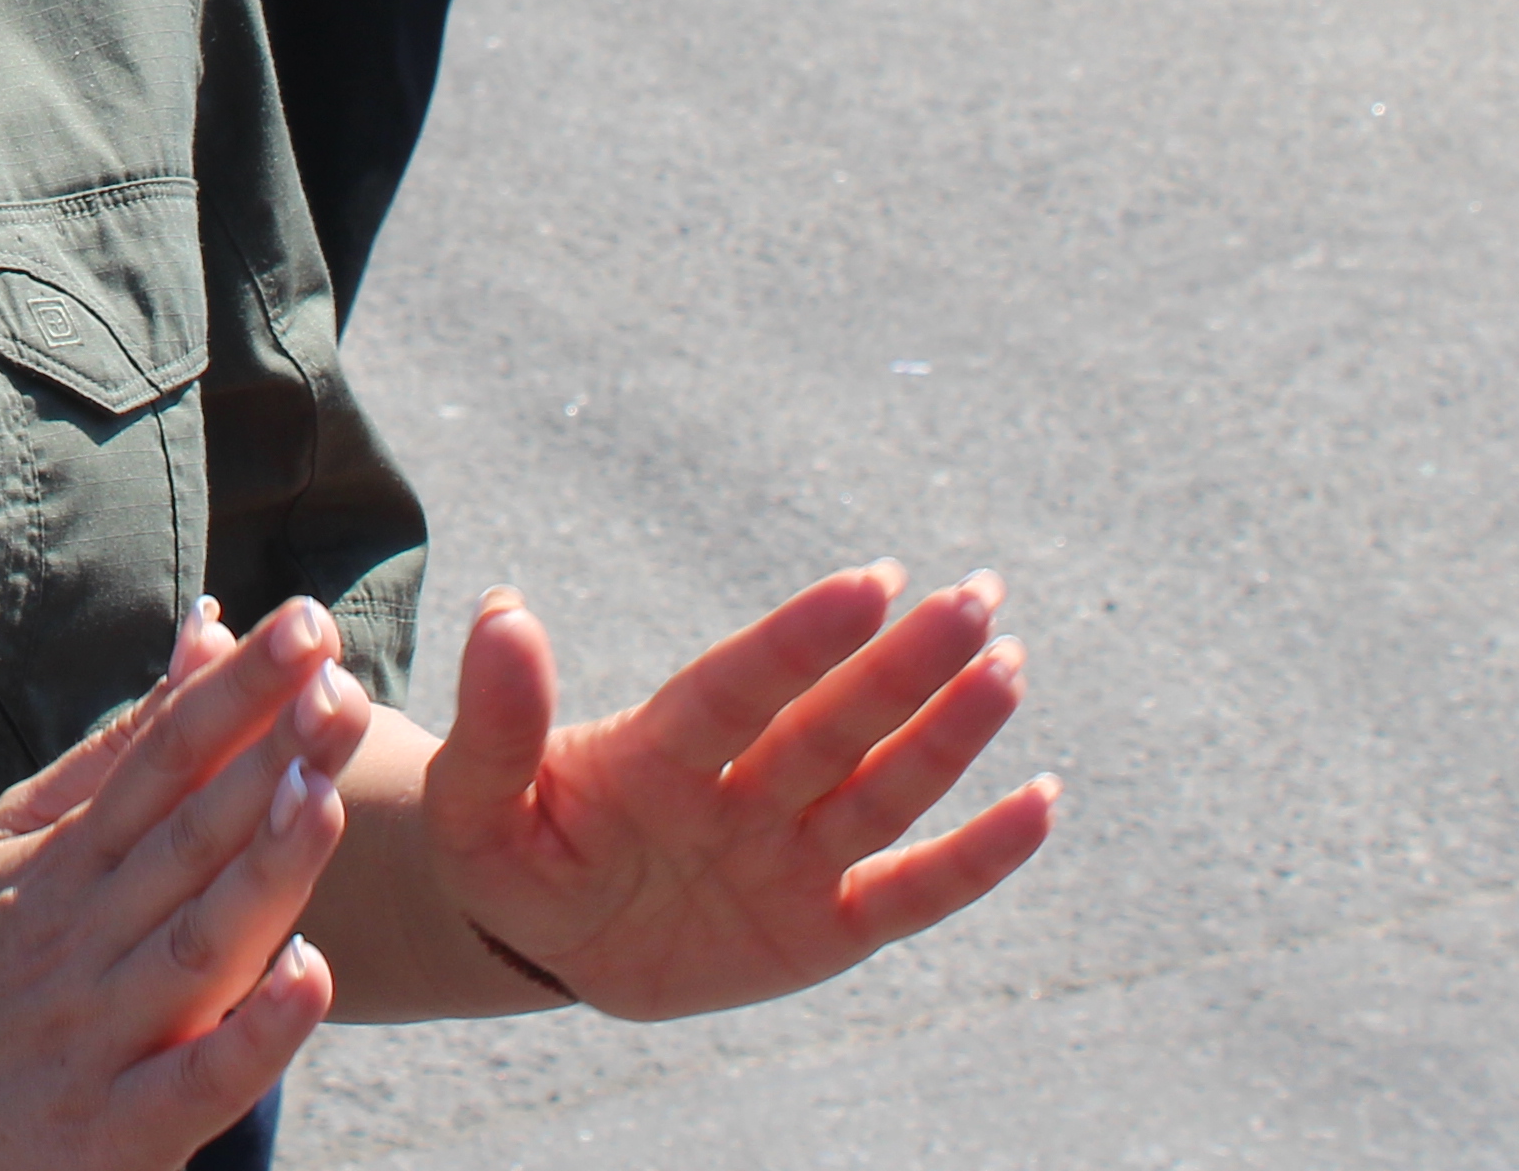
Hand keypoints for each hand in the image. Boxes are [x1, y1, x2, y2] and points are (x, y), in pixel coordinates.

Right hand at [0, 598, 366, 1170]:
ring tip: (324, 796)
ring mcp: (99, 1032)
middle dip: (268, 758)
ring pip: (198, 945)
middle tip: (342, 686)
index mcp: (64, 860)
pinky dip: (253, 1032)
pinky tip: (312, 975)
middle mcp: (82, 934)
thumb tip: (204, 631)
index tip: (306, 623)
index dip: (235, 691)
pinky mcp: (116, 1130)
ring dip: (262, 871)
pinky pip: (196, 1079)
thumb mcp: (14, 841)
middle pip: (186, 836)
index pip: (159, 757)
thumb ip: (118, 748)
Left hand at [419, 569, 1054, 1023]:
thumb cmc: (510, 850)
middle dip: (904, 666)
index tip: (868, 582)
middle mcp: (743, 788)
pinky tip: (1042, 801)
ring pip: (883, 789)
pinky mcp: (825, 927)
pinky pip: (911, 893)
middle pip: (832, 723)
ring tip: (1009, 665)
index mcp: (661, 750)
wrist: (542, 935)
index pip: (739, 688)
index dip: (800, 641)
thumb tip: (503, 608)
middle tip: (978, 594)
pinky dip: (977, 858)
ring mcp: (790, 855)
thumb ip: (499, 717)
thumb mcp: (476, 799)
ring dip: (947, 734)